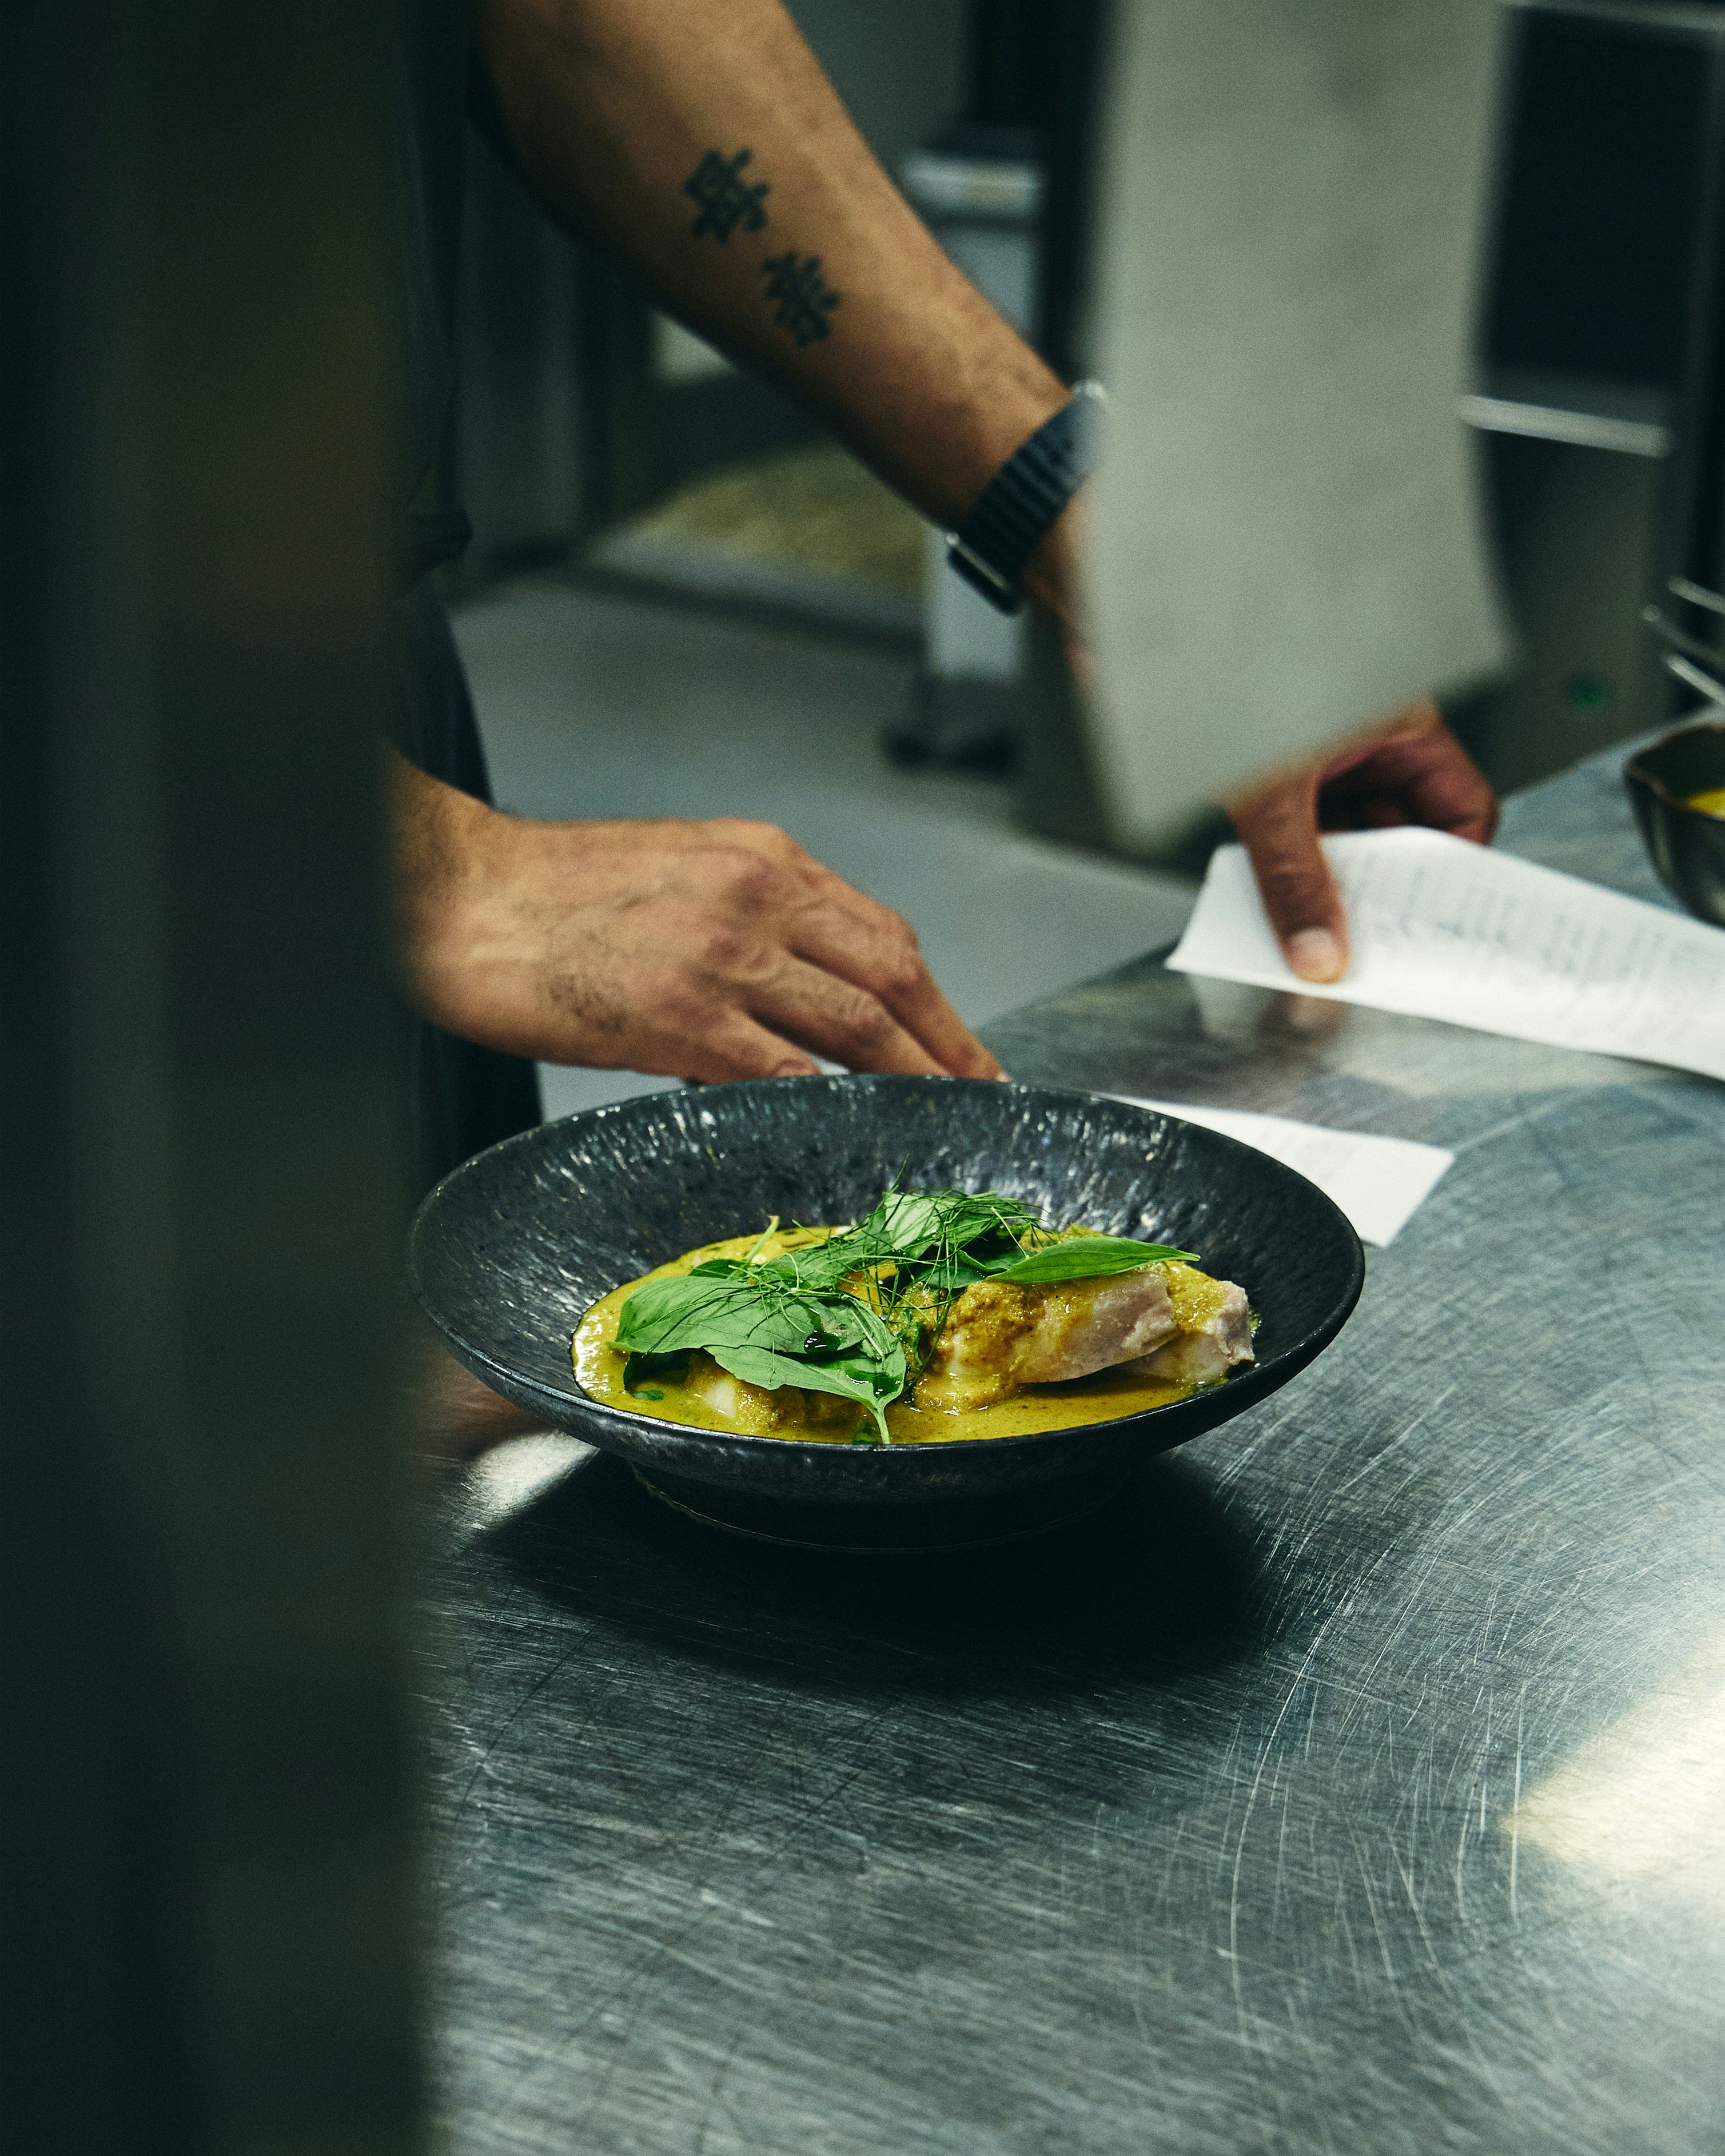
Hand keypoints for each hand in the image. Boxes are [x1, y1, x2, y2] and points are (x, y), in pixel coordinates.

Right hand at [388, 754, 1002, 1081]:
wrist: (457, 896)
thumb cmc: (556, 894)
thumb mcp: (680, 873)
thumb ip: (755, 925)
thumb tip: (806, 1006)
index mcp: (762, 857)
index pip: (881, 933)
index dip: (935, 1000)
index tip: (964, 1047)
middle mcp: (756, 895)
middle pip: (891, 978)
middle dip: (948, 1047)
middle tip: (982, 1096)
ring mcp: (721, 956)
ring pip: (853, 1028)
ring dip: (908, 1083)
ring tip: (937, 1125)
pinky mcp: (679, 1014)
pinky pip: (782, 1073)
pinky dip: (828, 1106)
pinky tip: (850, 1134)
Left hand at [1224, 697, 1497, 981]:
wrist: (1169, 663)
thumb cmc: (1232, 684)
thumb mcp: (1272, 794)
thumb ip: (1293, 876)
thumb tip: (1318, 948)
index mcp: (1401, 726)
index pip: (1463, 807)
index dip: (1450, 872)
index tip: (1425, 922)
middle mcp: (1373, 742)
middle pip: (1402, 833)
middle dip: (1381, 889)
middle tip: (1362, 938)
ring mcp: (1331, 757)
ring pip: (1351, 837)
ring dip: (1332, 883)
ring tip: (1314, 925)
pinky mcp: (1287, 772)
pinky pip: (1308, 830)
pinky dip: (1296, 865)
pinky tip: (1279, 897)